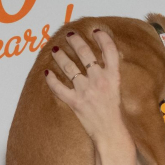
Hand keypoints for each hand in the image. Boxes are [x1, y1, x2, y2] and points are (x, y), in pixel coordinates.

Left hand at [44, 29, 130, 144]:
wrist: (111, 134)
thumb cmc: (116, 116)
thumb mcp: (118, 92)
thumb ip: (109, 77)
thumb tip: (101, 63)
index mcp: (113, 78)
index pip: (110, 51)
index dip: (103, 38)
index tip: (97, 31)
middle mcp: (99, 81)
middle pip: (86, 53)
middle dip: (76, 41)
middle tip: (70, 35)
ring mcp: (86, 91)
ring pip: (69, 67)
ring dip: (61, 56)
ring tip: (57, 50)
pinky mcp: (75, 102)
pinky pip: (59, 88)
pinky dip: (51, 80)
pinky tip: (47, 73)